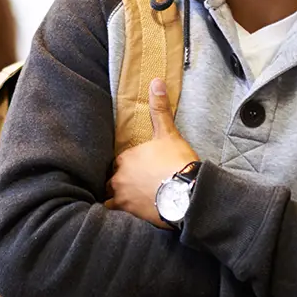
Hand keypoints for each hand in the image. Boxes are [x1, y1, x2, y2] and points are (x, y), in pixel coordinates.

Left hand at [107, 78, 196, 228]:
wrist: (186, 193)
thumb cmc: (176, 162)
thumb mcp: (168, 133)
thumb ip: (159, 109)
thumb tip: (156, 81)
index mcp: (125, 158)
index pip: (118, 162)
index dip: (127, 165)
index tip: (138, 169)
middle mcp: (118, 177)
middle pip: (112, 180)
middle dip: (119, 182)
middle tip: (134, 186)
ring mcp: (122, 197)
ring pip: (110, 198)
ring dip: (117, 198)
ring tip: (129, 201)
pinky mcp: (128, 214)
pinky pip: (114, 215)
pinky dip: (118, 215)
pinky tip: (127, 215)